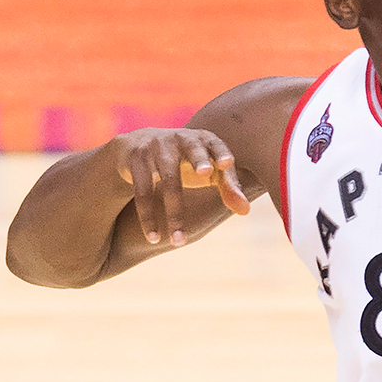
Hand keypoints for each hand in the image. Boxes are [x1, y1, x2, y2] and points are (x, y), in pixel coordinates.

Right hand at [112, 128, 250, 245]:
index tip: (227, 164)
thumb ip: (228, 186)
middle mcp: (181, 138)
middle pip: (193, 150)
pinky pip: (143, 191)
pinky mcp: (136, 159)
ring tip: (179, 242)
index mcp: (203, 139)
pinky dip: (148, 216)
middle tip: (206, 173)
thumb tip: (246, 212)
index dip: (221, 153)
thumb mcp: (207, 170)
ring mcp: (156, 146)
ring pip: (168, 181)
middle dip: (199, 160)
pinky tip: (154, 238)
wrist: (137, 145)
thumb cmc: (186, 161)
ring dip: (174, 213)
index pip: (216, 144)